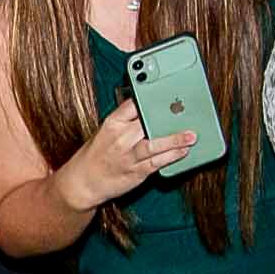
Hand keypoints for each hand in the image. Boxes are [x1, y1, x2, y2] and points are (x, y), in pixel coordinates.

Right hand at [48, 97, 192, 214]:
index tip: (169, 91)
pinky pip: (157, 162)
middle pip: (148, 122)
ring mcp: (128, 156)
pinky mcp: (136, 172)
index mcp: (112, 123)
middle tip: (187, 112)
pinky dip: (171, 157)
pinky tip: (183, 151)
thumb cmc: (98, 154)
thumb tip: (152, 110)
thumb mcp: (106, 131)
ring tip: (191, 136)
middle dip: (168, 118)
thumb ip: (128, 121)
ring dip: (175, 140)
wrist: (83, 182)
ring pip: (155, 144)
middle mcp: (120, 138)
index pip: (135, 104)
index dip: (152, 97)